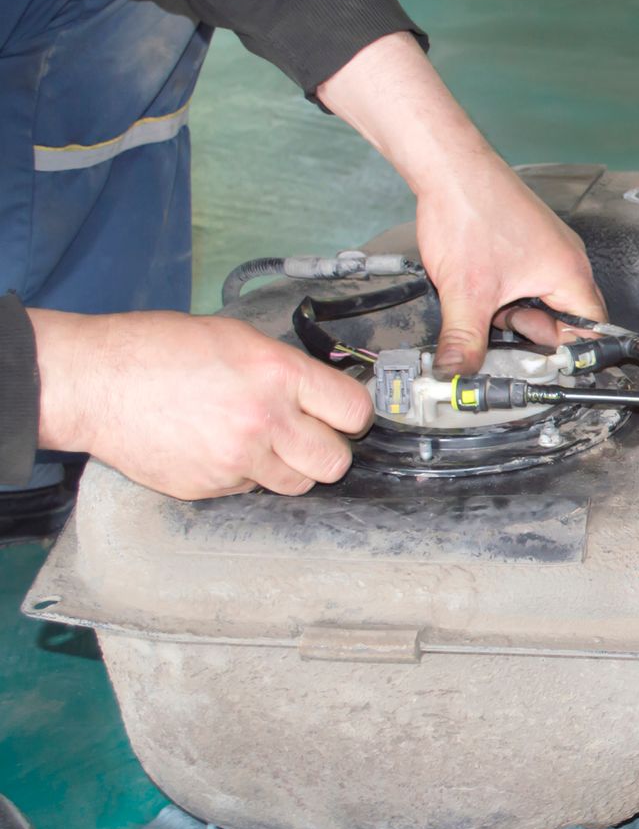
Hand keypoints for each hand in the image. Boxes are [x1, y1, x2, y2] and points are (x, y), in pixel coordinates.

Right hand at [30, 309, 372, 499]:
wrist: (93, 381)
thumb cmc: (156, 349)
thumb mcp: (236, 338)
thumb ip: (285, 369)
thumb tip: (321, 391)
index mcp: (277, 375)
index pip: (354, 411)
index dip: (353, 414)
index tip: (344, 414)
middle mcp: (264, 421)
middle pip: (335, 461)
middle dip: (327, 449)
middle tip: (310, 435)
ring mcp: (236, 460)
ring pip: (296, 483)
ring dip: (289, 467)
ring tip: (262, 442)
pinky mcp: (209, 488)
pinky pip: (249, 489)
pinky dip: (243, 474)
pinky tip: (218, 447)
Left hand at [412, 158, 603, 374]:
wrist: (448, 167)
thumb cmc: (471, 213)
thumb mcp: (466, 292)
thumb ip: (464, 341)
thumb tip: (457, 375)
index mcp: (570, 274)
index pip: (590, 331)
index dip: (568, 355)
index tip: (543, 368)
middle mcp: (567, 261)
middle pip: (563, 319)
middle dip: (529, 331)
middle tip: (499, 330)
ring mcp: (547, 250)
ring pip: (539, 301)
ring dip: (511, 311)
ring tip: (481, 301)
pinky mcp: (526, 243)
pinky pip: (524, 282)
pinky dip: (503, 293)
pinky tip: (477, 288)